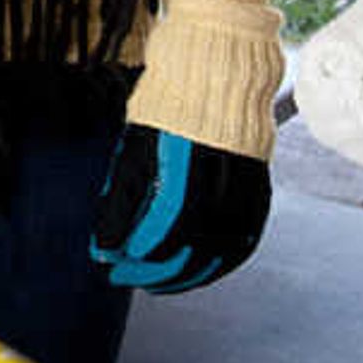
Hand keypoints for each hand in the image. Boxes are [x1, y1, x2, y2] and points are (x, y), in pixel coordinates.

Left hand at [89, 124, 271, 292]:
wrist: (219, 79)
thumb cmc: (168, 111)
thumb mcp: (133, 148)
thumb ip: (118, 200)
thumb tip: (104, 250)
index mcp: (184, 151)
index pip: (165, 214)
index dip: (138, 246)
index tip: (113, 262)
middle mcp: (220, 168)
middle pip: (193, 238)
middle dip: (155, 268)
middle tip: (126, 277)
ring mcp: (245, 181)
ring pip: (221, 249)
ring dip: (185, 276)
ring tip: (155, 283)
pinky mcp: (259, 191)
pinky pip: (244, 241)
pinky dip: (218, 265)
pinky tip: (194, 273)